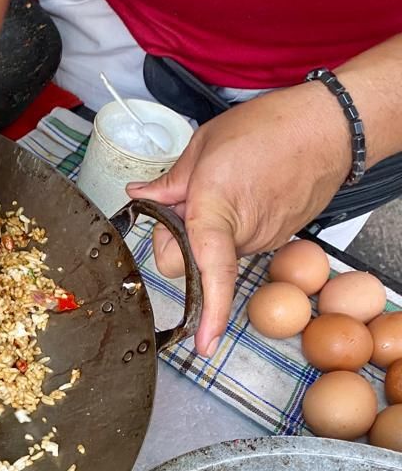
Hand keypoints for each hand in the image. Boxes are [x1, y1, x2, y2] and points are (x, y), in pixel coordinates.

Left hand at [127, 83, 349, 355]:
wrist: (329, 128)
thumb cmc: (270, 128)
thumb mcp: (204, 145)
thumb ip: (170, 181)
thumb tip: (140, 196)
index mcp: (216, 210)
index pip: (209, 270)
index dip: (209, 311)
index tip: (203, 342)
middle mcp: (243, 235)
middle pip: (190, 263)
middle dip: (176, 242)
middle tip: (182, 201)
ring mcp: (263, 240)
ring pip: (211, 253)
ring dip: (202, 231)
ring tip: (220, 187)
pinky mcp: (274, 238)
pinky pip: (235, 243)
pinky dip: (226, 227)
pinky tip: (239, 193)